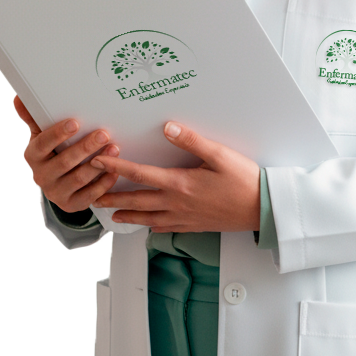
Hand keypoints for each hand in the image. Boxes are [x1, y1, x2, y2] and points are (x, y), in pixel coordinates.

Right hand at [14, 95, 120, 212]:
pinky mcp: (72, 205)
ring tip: (115, 148)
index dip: (58, 134)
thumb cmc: (52, 152)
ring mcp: (56, 192)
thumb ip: (34, 118)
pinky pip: (89, 196)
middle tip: (104, 133)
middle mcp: (41, 176)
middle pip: (64, 162)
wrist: (57, 184)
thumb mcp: (42, 136)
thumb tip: (18, 97)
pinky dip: (103, 184)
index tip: (75, 122)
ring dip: (98, 164)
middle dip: (85, 147)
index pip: (43, 144)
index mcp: (33, 156)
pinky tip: (114, 171)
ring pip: (79, 179)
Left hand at [89, 121, 260, 233]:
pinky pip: (167, 228)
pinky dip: (153, 226)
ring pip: (148, 218)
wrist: (262, 208)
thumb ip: (191, 141)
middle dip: (112, 198)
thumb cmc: (243, 180)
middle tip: (93, 196)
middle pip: (136, 201)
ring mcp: (185, 217)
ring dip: (128, 216)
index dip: (116, 168)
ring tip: (113, 216)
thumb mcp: (219, 154)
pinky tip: (149, 226)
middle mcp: (177, 203)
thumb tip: (168, 127)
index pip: (139, 174)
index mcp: (179, 183)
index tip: (99, 163)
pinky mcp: (195, 225)